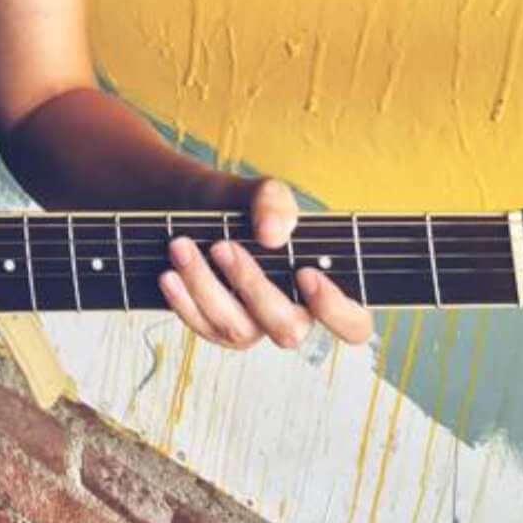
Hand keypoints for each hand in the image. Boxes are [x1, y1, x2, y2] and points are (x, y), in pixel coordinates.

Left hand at [159, 177, 374, 351]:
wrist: (192, 209)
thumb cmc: (242, 204)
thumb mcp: (260, 190)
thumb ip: (275, 202)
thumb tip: (272, 235)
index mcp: (322, 289)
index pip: (353, 324)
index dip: (337, 310)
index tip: (305, 272)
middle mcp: (292, 316)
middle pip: (288, 330)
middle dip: (252, 287)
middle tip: (222, 245)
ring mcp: (254, 328)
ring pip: (238, 331)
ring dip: (206, 287)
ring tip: (181, 246)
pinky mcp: (217, 329)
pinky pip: (204, 330)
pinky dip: (183, 301)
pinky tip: (169, 273)